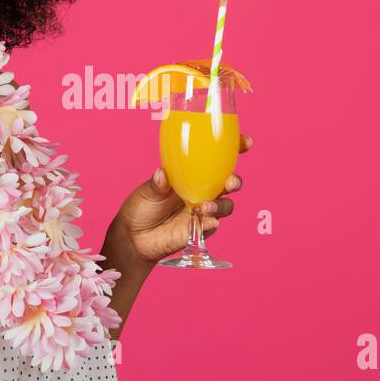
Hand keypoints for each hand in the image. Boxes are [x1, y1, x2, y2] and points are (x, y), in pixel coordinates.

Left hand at [114, 133, 253, 264]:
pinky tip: (207, 221)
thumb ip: (156, 184)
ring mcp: (203, 211)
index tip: (245, 143)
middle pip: (229, 183)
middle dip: (235, 180)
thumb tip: (162, 174)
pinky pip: (212, 226)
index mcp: (192, 174)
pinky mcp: (200, 230)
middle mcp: (202, 191)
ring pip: (225, 206)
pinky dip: (212, 222)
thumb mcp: (147, 192)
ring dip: (221, 205)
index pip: (219, 160)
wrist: (134, 237)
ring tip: (206, 206)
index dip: (235, 149)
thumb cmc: (141, 208)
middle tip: (230, 182)